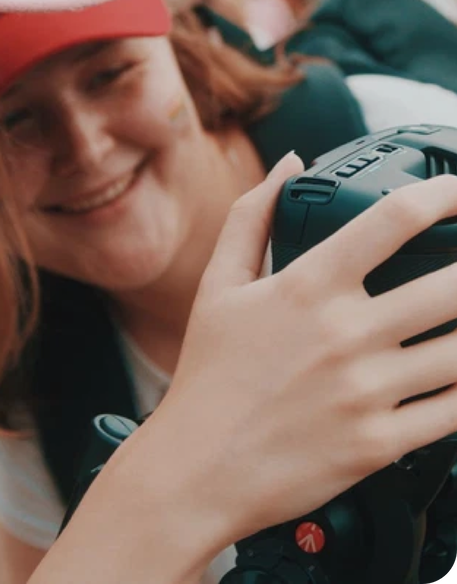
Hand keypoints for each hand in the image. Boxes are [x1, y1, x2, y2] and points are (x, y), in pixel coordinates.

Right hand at [130, 153, 456, 546]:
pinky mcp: (382, 442)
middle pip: (454, 285)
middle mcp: (344, 333)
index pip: (394, 220)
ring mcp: (368, 390)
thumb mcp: (218, 284)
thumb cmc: (209, 372)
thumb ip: (252, 216)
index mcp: (306, 286)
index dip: (443, 194)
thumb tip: (291, 164)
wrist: (199, 465)